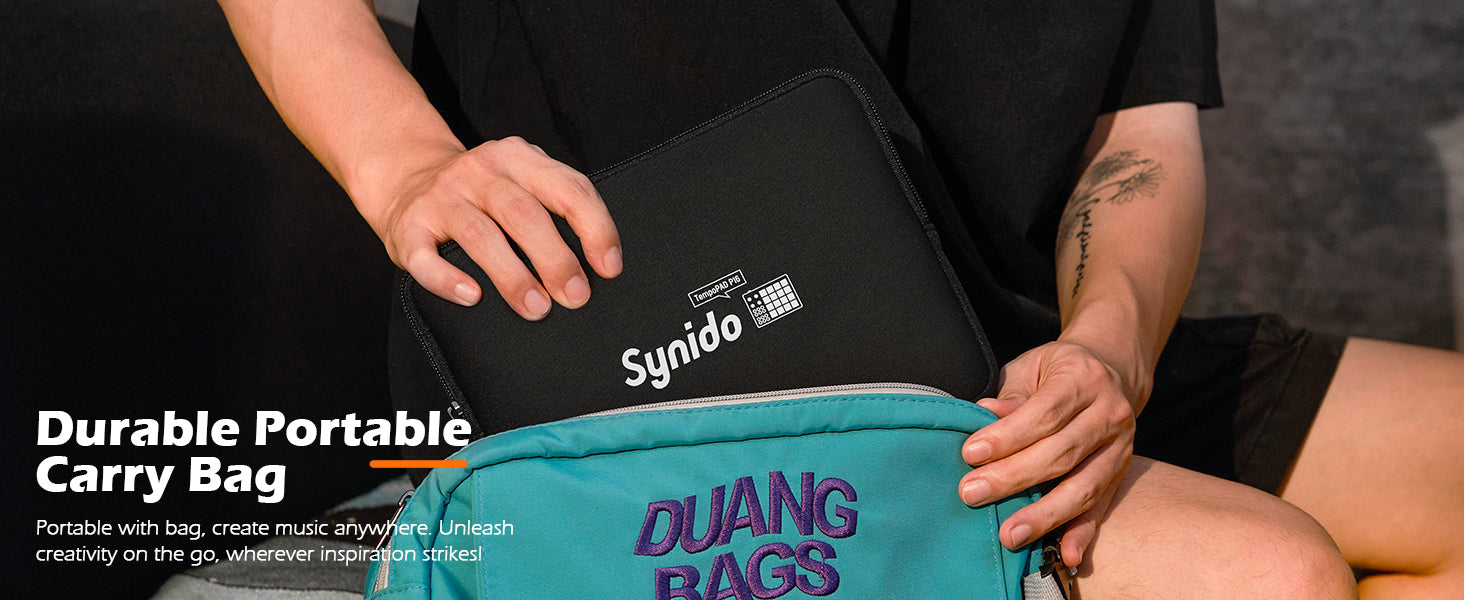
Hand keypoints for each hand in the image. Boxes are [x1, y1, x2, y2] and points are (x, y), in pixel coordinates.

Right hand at [370, 136, 621, 318]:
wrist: (405, 176)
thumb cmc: (480, 193)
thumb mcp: (519, 180)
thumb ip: (552, 206)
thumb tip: (596, 265)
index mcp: (518, 158)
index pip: (568, 188)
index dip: (595, 228)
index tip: (609, 267)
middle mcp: (479, 172)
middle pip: (525, 214)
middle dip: (556, 259)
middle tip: (575, 296)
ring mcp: (441, 198)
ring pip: (481, 235)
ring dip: (513, 275)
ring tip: (537, 308)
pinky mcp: (408, 226)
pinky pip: (426, 257)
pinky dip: (448, 279)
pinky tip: (472, 297)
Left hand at [957, 340, 1142, 567]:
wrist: (1112, 372)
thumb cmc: (1059, 370)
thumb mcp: (1033, 367)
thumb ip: (1011, 394)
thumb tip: (982, 413)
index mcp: (1083, 379)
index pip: (1044, 413)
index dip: (1007, 436)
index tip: (970, 454)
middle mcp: (1109, 414)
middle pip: (1061, 453)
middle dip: (1014, 477)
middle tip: (972, 494)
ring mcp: (1120, 448)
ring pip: (1083, 487)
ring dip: (1045, 515)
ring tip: (1010, 535)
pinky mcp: (1121, 475)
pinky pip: (1102, 509)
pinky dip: (1083, 535)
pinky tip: (1066, 557)